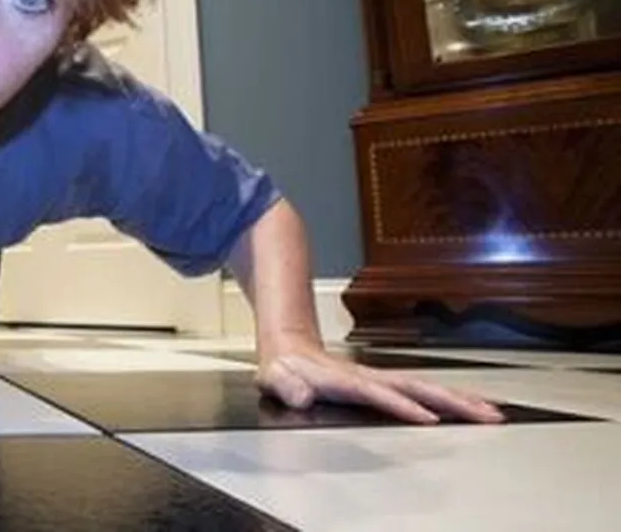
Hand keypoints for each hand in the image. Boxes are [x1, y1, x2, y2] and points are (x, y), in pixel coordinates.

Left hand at [254, 337, 505, 424]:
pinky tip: (470, 408)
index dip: (403, 406)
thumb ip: (287, 385)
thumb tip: (300, 395)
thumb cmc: (284, 369)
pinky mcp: (386, 385)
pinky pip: (423, 392)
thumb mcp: (276, 377)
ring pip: (427, 388)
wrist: (289, 349)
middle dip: (453, 401)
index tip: (428, 419)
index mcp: (347, 381)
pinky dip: (450, 399)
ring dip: (461, 400)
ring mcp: (381, 379)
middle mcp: (371, 377)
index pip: (381, 394)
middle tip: (487, 414)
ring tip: (493, 412)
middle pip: (419, 388)